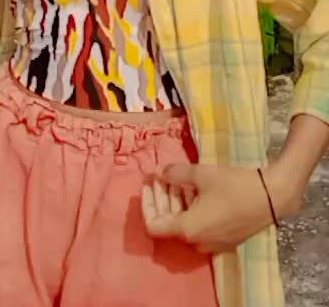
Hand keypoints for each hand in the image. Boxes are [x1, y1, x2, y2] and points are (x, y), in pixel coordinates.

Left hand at [141, 162, 283, 254]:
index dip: (146, 204)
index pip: (153, 225)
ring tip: (177, 179)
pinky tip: (194, 189)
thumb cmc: (234, 185)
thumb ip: (175, 173)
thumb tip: (159, 172)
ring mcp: (211, 244)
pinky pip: (198, 227)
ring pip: (183, 224)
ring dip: (176, 202)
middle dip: (161, 198)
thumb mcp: (201, 173)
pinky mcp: (222, 239)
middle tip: (162, 176)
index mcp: (188, 230)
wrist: (271, 197)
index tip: (148, 184)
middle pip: (168, 224)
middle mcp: (197, 243)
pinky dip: (190, 209)